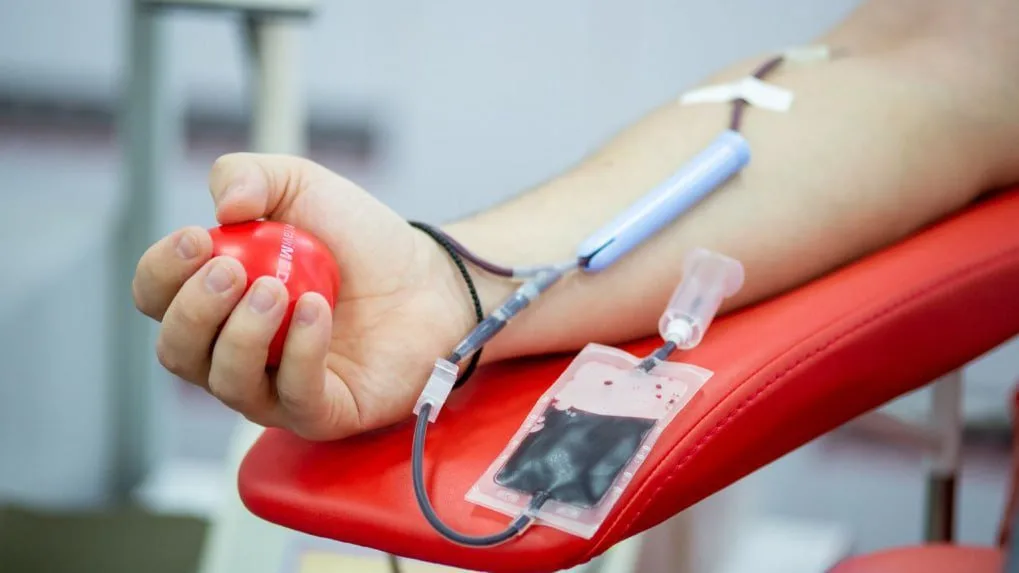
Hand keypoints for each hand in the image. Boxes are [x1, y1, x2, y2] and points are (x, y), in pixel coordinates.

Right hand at [133, 153, 500, 439]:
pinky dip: (300, 352)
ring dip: (242, 334)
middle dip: (194, 310)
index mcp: (217, 299)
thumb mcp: (300, 186)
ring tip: (277, 290)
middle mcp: (236, 350)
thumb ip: (249, 176)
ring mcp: (276, 387)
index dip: (162, 273)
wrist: (429, 276)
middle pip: (177, 350)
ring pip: (226, 381)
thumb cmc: (359, 239)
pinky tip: (316, 311)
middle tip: (233, 269)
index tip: (197, 238)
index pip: (156, 299)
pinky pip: (293, 397)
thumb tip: (220, 207)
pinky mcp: (322, 412)